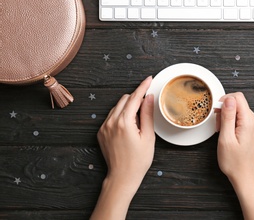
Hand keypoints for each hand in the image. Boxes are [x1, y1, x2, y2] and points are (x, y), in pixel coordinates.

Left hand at [91, 76, 154, 219]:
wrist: (122, 177)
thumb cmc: (138, 160)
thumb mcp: (148, 136)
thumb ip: (147, 114)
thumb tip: (148, 97)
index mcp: (124, 122)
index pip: (134, 97)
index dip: (143, 86)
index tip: (149, 79)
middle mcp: (111, 122)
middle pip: (125, 99)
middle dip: (136, 97)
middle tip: (147, 103)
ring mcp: (104, 127)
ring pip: (117, 106)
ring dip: (128, 106)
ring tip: (139, 119)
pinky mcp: (101, 132)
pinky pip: (111, 116)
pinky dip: (120, 115)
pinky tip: (129, 125)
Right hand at [216, 92, 253, 219]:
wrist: (244, 175)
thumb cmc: (234, 162)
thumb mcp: (226, 138)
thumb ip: (227, 116)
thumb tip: (228, 99)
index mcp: (249, 122)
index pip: (238, 97)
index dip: (224, 101)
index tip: (217, 112)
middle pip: (238, 103)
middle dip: (225, 110)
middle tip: (219, 126)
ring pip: (240, 110)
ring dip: (229, 117)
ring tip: (224, 131)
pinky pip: (243, 117)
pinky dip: (234, 122)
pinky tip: (229, 133)